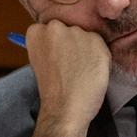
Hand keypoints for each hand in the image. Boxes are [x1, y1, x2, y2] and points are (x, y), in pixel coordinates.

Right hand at [26, 19, 109, 136]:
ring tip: (82, 71)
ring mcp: (77, 33)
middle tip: (70, 65)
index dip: (57, 44)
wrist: (65, 109)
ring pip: (86, 36)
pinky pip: (100, 46)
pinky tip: (91, 72)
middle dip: (72, 43)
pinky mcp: (97, 42)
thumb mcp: (40, 61)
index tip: (57, 57)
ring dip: (86, 49)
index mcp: (36, 31)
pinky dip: (99, 57)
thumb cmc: (51, 90)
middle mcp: (56, 27)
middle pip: (69, 29)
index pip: (50, 29)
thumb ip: (48, 45)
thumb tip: (61, 39)